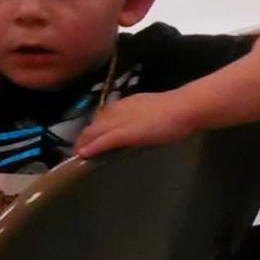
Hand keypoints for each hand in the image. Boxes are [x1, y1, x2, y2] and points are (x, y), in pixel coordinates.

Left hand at [74, 89, 197, 157]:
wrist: (183, 108)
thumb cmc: (175, 110)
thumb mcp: (152, 111)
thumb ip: (140, 117)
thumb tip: (138, 127)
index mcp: (125, 105)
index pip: (102, 117)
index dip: (94, 129)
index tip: (90, 138)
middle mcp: (117, 110)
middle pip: (93, 125)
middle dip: (84, 138)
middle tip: (78, 151)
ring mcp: (119, 122)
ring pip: (93, 132)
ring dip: (83, 143)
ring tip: (76, 155)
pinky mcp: (123, 133)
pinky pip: (102, 141)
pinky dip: (91, 147)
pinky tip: (83, 154)